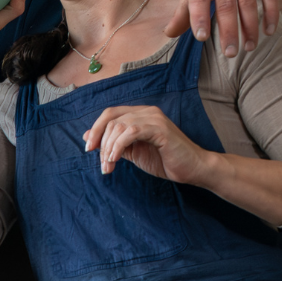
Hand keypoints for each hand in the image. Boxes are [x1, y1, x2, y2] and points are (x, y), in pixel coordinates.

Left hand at [83, 105, 212, 181]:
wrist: (193, 169)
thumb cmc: (165, 161)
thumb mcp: (133, 152)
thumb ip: (113, 143)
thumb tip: (88, 137)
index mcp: (140, 114)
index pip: (110, 114)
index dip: (96, 130)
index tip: (89, 149)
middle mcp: (147, 111)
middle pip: (111, 119)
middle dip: (100, 142)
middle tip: (102, 164)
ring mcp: (154, 118)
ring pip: (119, 125)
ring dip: (108, 148)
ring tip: (109, 166)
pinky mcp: (160, 129)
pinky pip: (131, 132)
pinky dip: (118, 146)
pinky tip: (116, 159)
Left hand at [165, 0, 281, 56]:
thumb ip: (184, 10)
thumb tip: (169, 33)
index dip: (199, 18)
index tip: (202, 37)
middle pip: (226, 5)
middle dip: (228, 31)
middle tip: (230, 53)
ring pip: (248, 3)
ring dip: (250, 27)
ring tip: (249, 46)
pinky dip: (271, 13)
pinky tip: (269, 30)